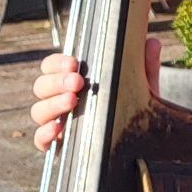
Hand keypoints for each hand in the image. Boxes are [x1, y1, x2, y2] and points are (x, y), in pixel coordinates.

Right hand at [29, 37, 159, 150]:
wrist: (143, 148)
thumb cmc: (134, 113)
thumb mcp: (142, 89)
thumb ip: (144, 66)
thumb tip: (152, 42)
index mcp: (73, 83)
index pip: (52, 67)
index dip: (57, 63)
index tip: (74, 63)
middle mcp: (60, 101)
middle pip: (41, 86)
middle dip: (57, 81)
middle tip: (77, 81)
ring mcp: (58, 123)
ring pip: (39, 110)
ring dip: (53, 103)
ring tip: (72, 100)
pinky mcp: (59, 147)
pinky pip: (41, 140)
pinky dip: (44, 134)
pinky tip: (57, 129)